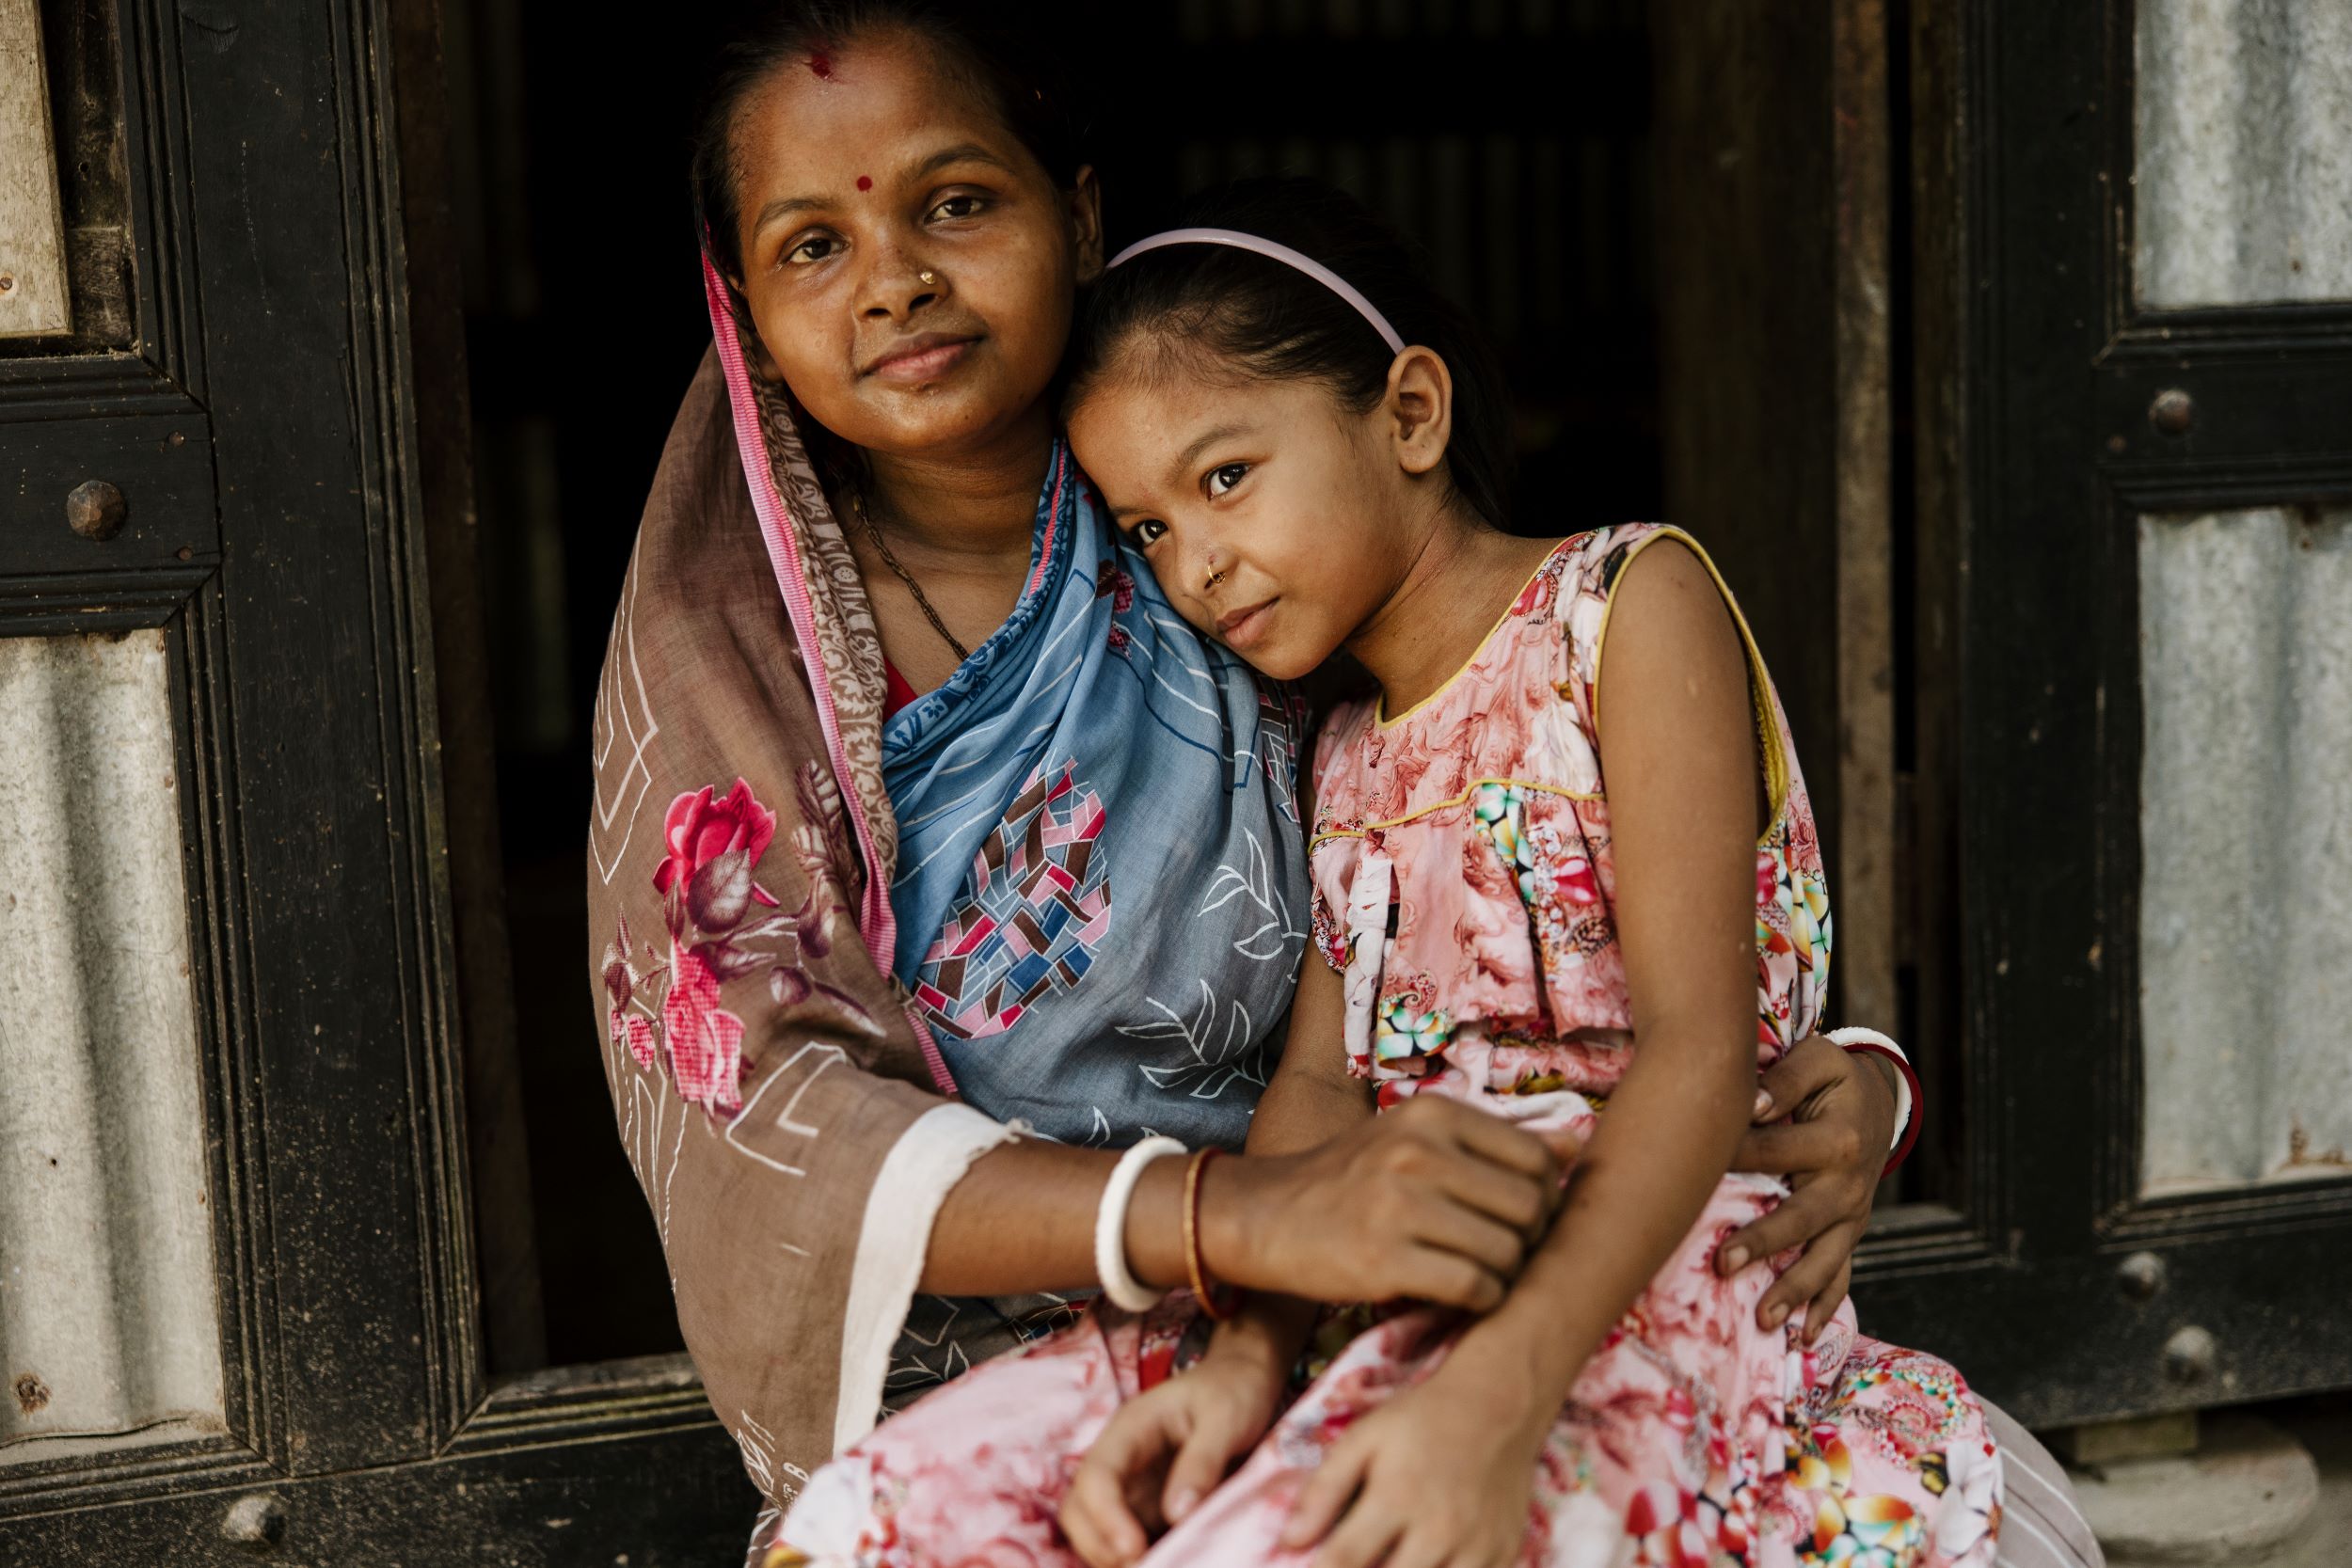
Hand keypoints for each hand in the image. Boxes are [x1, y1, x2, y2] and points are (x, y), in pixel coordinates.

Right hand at [1059, 1339, 1290, 1567]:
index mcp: (1131, 1429)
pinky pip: (1128, 1540)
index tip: (1134, 1549)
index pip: (1096, 1474)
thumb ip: (1203, 1461)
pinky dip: (1138, 1559)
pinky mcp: (1149, 1509)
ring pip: (1095, 1530)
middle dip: (1097, 1545)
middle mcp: (1121, 1461)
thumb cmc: (1234, 1391)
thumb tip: (1176, 1514)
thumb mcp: (1226, 1417)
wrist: (1245, 1383)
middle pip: (1078, 1507)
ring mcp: (1132, 1487)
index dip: (1106, 1516)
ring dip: (1111, 1557)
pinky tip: (1168, 1562)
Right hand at [1210, 1095, 1577, 1311]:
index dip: (1544, 1197)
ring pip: (1507, 1252)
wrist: (1264, 1215)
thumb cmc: (1350, 1178)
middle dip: (1529, 1240)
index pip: (1538, 1159)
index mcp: (1433, 1114)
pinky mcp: (1385, 1260)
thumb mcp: (1415, 1138)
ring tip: (1477, 1273)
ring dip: (1504, 1275)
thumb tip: (1578, 1144)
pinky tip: (1457, 1294)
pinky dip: (1480, 1300)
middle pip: (1531, 1208)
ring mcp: (1401, 1205)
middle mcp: (1418, 1151)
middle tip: (1503, 1253)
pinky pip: (1474, 1289)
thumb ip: (1495, 1142)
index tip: (1519, 1217)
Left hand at [1279, 1358, 1544, 1567]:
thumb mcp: (1364, 1439)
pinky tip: (1428, 1563)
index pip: (1344, 1562)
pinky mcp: (1505, 1555)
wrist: (1497, 1404)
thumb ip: (1324, 1490)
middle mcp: (1438, 1530)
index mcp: (1396, 1498)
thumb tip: (1289, 1542)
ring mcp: (1476, 1548)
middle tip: (1356, 1564)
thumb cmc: (1421, 1421)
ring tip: (1390, 1563)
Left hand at [1714, 1034, 1897, 1339]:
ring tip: (1761, 1321)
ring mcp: (1852, 1216)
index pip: (1776, 1151)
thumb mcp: (1817, 1061)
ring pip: (1824, 1260)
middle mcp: (1849, 1184)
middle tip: (1724, 1264)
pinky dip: (1824, 1308)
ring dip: (1793, 1291)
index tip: (1692, 1172)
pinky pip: (1840, 1276)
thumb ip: (1783, 1080)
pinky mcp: (1849, 1233)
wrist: (1879, 1099)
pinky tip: (1802, 1339)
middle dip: (1764, 1243)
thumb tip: (1751, 1105)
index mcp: (1838, 1139)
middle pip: (1802, 1218)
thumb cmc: (1832, 1078)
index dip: (1734, 1158)